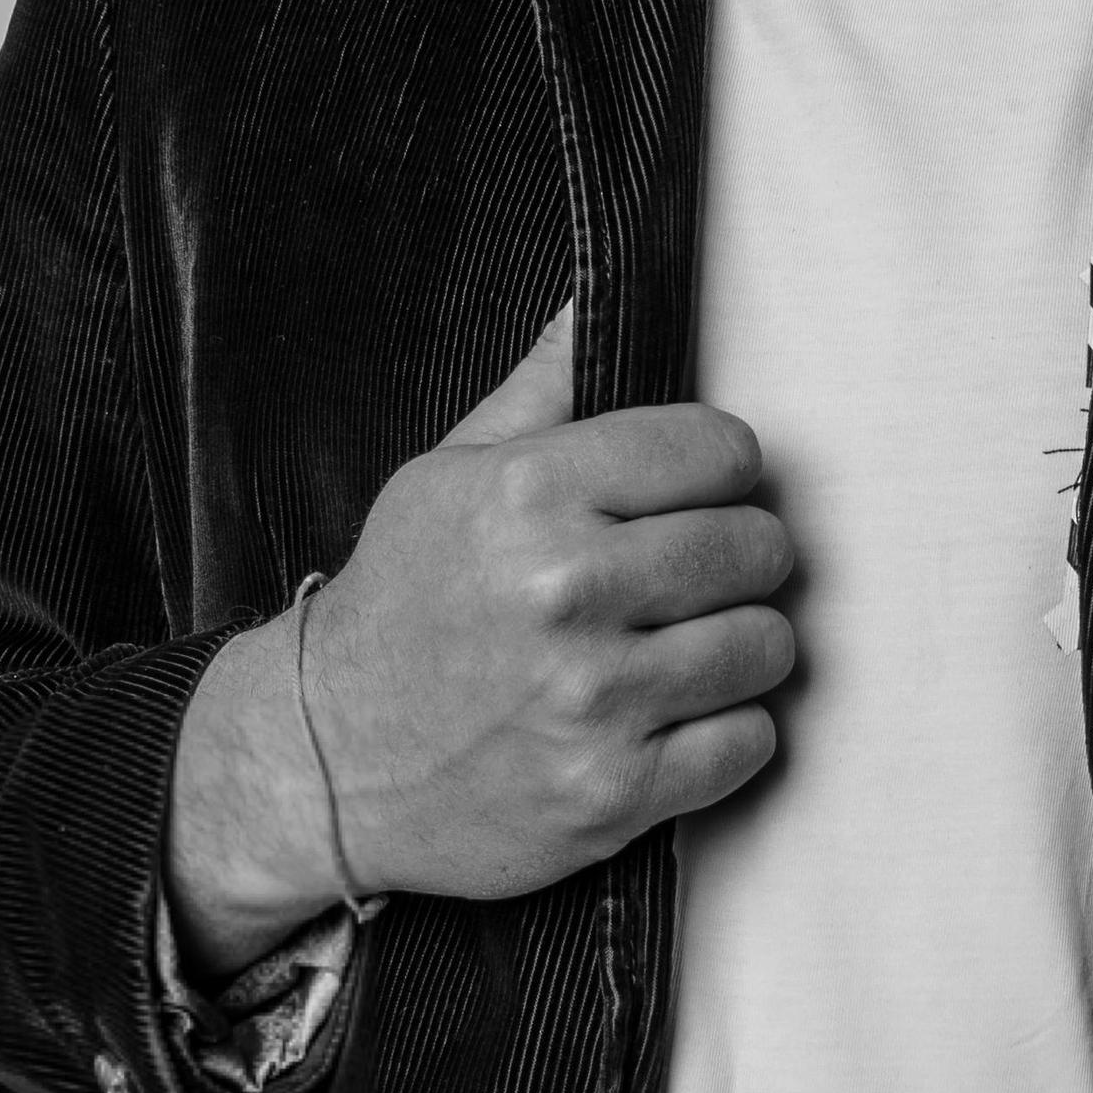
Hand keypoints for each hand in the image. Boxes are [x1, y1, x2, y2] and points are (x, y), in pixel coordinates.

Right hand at [166, 306, 795, 972]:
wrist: (326, 760)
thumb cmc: (403, 606)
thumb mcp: (448, 476)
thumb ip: (540, 391)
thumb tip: (593, 299)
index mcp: (530, 494)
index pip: (716, 449)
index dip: (725, 468)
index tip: (706, 491)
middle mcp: (565, 590)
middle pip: (755, 546)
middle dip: (743, 555)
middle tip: (703, 573)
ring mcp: (593, 699)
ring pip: (766, 646)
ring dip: (742, 646)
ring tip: (691, 644)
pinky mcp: (612, 793)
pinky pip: (748, 744)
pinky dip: (727, 733)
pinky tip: (677, 717)